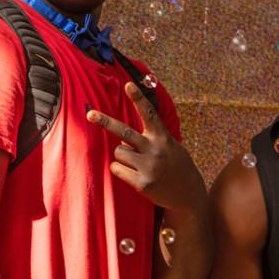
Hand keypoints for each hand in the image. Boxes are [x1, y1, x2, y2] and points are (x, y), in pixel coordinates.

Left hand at [87, 82, 205, 212]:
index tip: (128, 84)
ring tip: (138, 164)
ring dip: (122, 157)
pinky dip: (121, 170)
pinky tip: (136, 175)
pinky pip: (117, 169)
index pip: (149, 114)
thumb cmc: (175, 166)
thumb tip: (121, 141)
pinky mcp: (142, 183)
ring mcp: (148, 167)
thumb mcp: (171, 146)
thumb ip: (151, 139)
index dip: (138, 98)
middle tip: (89, 114)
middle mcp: (155, 150)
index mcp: (162, 137)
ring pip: (118, 152)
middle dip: (105, 122)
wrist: (189, 194)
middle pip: (124, 132)